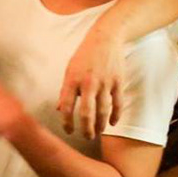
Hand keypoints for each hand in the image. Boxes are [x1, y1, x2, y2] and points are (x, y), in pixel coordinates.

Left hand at [58, 20, 124, 138]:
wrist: (105, 39)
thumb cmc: (84, 56)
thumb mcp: (69, 70)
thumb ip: (65, 90)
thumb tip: (59, 109)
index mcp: (72, 80)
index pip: (66, 107)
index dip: (67, 122)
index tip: (68, 130)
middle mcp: (88, 83)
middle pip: (86, 113)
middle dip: (86, 129)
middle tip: (86, 137)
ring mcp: (104, 82)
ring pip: (103, 110)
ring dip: (100, 125)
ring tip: (97, 132)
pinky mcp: (118, 81)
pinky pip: (118, 103)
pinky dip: (116, 115)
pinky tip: (112, 123)